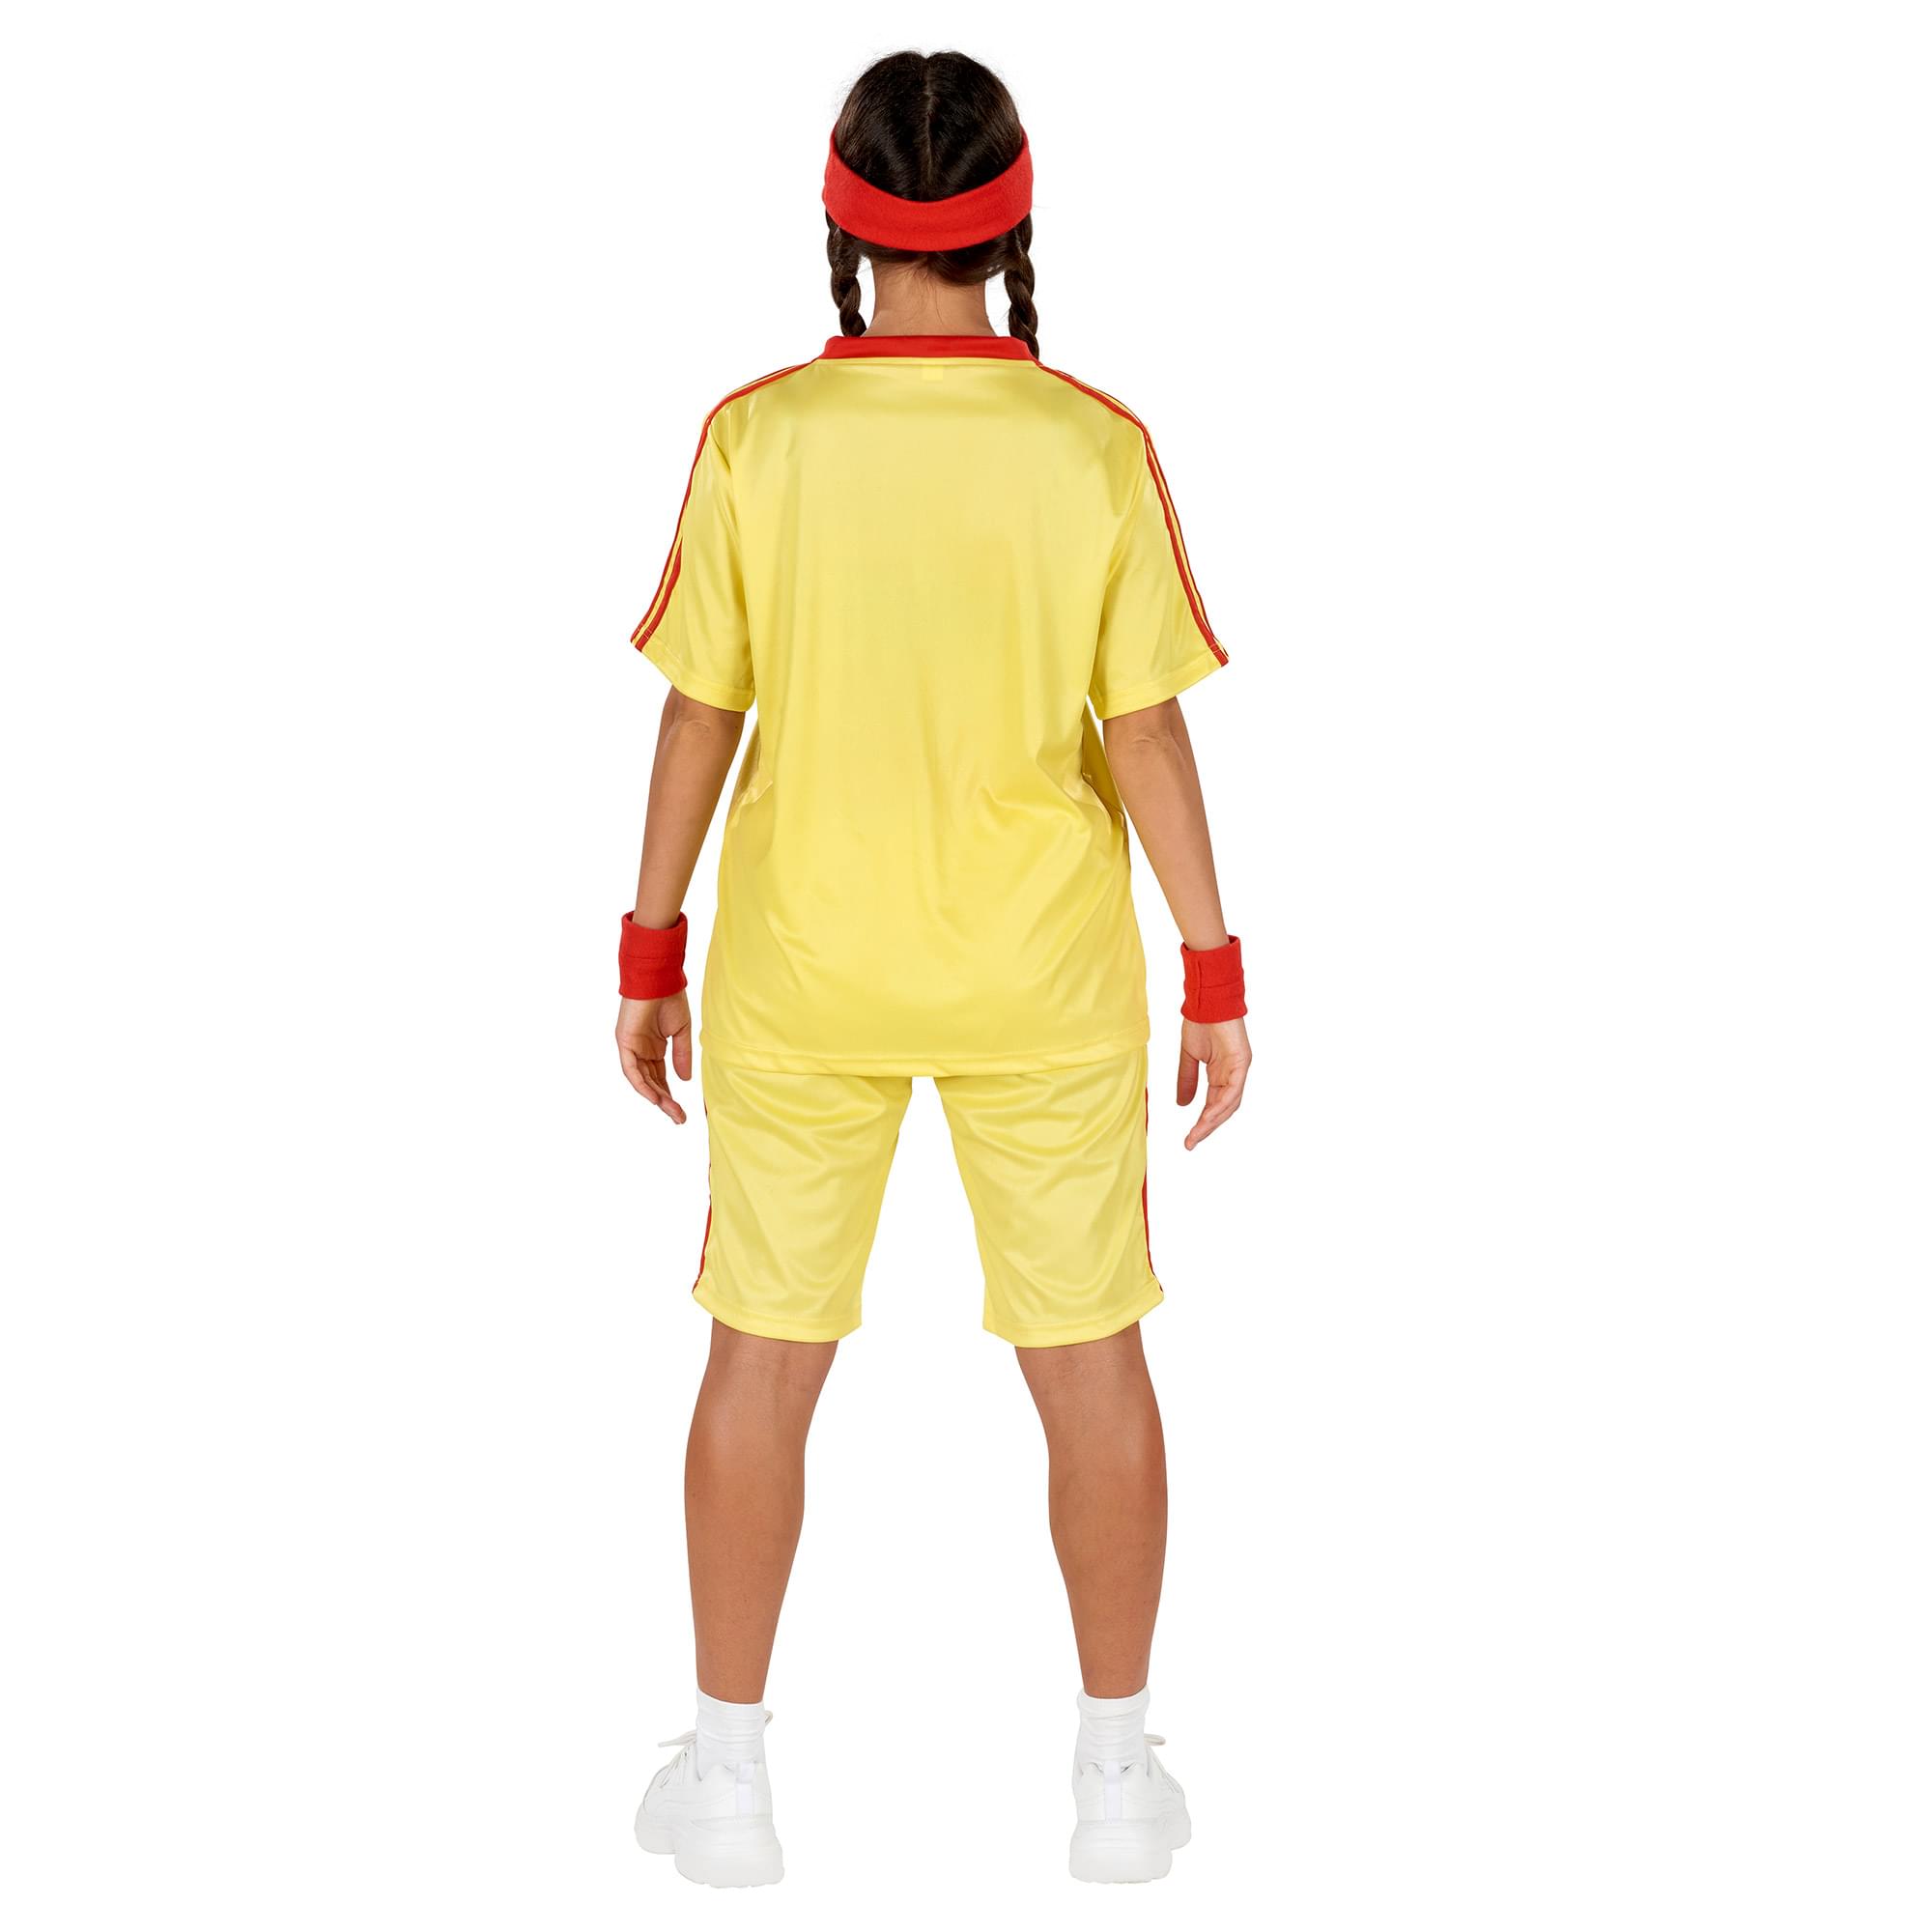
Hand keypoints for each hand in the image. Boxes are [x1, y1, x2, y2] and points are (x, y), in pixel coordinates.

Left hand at [616, 990, 692, 1122]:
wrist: (659, 978)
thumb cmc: (670, 998)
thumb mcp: (682, 1031)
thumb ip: (682, 1055)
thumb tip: (685, 1079)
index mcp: (654, 1047)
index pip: (660, 1077)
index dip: (670, 1095)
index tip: (682, 1111)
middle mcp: (641, 1050)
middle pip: (652, 1083)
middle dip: (665, 1102)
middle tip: (679, 1118)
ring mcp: (632, 1047)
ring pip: (642, 1080)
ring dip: (656, 1097)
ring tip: (671, 1111)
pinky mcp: (625, 1042)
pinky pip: (631, 1069)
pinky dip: (642, 1084)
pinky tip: (654, 1097)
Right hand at [1177, 1015, 1249, 1148]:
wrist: (1206, 1001)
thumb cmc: (1200, 1023)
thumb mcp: (1189, 1057)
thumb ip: (1187, 1080)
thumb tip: (1182, 1104)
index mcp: (1222, 1074)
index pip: (1214, 1105)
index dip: (1202, 1123)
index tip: (1189, 1138)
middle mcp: (1233, 1075)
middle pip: (1223, 1109)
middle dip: (1207, 1127)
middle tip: (1191, 1142)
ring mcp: (1239, 1069)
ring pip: (1229, 1104)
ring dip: (1212, 1121)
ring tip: (1197, 1134)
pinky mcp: (1241, 1062)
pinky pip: (1233, 1090)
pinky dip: (1221, 1104)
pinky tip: (1209, 1116)